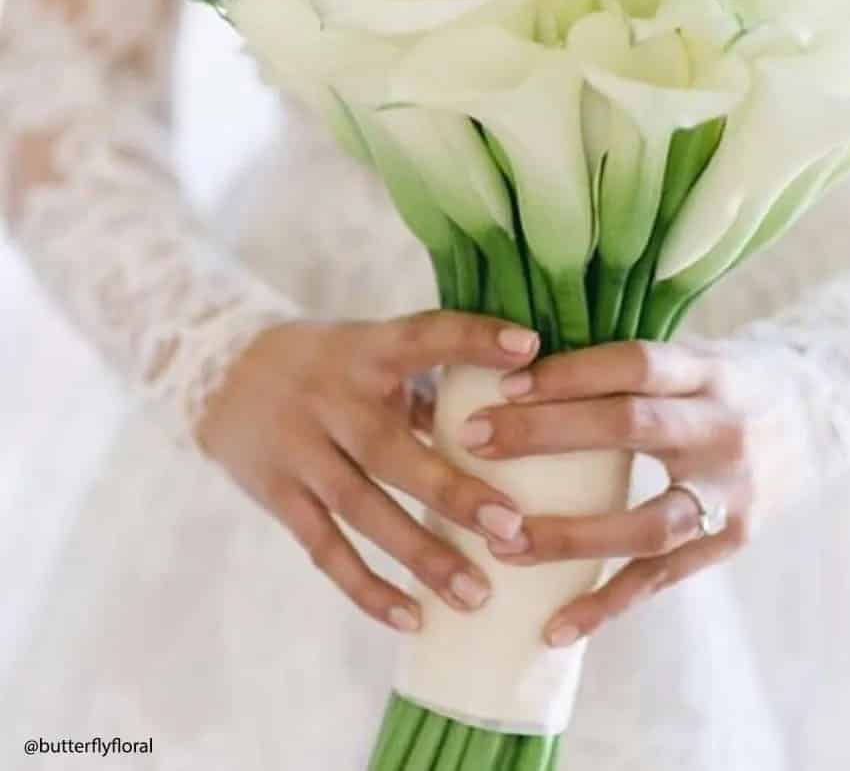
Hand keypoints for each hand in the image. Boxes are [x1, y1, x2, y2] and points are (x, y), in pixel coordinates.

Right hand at [195, 312, 537, 632]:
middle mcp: (329, 399)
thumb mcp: (369, 351)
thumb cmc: (326, 362)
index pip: (423, 336)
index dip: (473, 338)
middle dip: (452, 490)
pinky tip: (412, 618)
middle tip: (512, 527)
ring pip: (361, 510)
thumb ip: (428, 384)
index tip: (528, 348)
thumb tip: (511, 415)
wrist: (216, 370)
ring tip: (477, 593)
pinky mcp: (278, 494)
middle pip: (390, 449)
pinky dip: (366, 587)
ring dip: (420, 555)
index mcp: (364, 350)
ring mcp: (299, 450)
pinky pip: (325, 548)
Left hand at [456, 340, 785, 646]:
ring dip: (571, 534)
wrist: (822, 414)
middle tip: (473, 439)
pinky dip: (608, 604)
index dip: (568, 373)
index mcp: (708, 369)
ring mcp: (730, 490)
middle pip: (630, 426)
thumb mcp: (694, 354)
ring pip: (648, 520)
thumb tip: (520, 362)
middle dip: (546, 433)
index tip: (501, 384)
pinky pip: (663, 578)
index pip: (632, 364)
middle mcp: (722, 427)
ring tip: (504, 542)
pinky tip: (555, 626)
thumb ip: (631, 366)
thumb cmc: (728, 380)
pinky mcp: (731, 539)